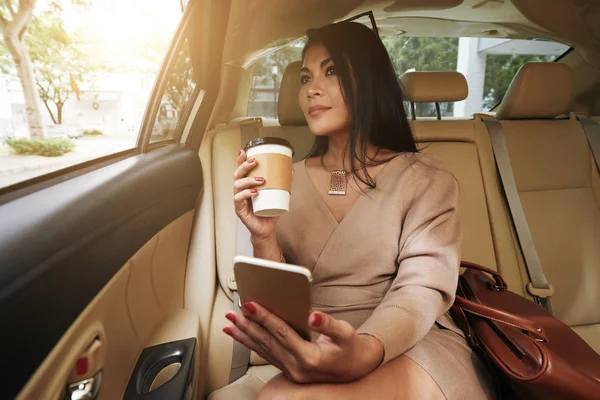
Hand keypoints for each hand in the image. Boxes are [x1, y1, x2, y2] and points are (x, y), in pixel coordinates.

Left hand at [223, 302, 383, 383]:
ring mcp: (291, 371)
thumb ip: (329, 324)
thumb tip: (313, 315)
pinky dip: (251, 345)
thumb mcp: (345, 333)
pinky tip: (241, 336)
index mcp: (309, 357)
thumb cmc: (350, 348)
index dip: (265, 317)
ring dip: (245, 336)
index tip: (250, 305)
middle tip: (233, 312)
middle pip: (267, 342)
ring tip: (229, 324)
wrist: (357, 369)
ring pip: (262, 350)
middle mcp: (297, 367)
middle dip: (247, 326)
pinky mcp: (288, 370)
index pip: (282, 333)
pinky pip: (265, 355)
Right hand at [233, 149, 278, 239]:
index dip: (240, 160)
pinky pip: (238, 199)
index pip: (241, 170)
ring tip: (261, 180)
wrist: (267, 228)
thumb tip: (291, 169)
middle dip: (244, 166)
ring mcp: (239, 200)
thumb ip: (283, 182)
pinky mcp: (239, 209)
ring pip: (237, 185)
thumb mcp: (278, 194)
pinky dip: (246, 194)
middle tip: (255, 162)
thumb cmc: (269, 211)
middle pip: (237, 174)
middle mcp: (240, 190)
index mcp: (247, 185)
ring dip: (248, 180)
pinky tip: (255, 192)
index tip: (244, 151)